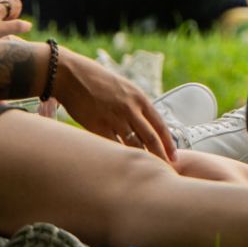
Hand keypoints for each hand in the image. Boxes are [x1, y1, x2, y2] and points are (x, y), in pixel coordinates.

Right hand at [53, 48, 175, 162]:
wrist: (74, 75)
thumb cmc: (99, 83)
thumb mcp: (125, 89)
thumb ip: (137, 106)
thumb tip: (146, 126)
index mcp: (140, 99)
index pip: (160, 125)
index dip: (168, 143)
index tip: (173, 157)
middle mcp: (130, 109)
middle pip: (150, 138)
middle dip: (159, 155)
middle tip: (165, 169)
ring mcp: (114, 118)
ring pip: (132, 145)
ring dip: (140, 158)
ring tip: (145, 171)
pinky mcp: (97, 125)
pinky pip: (111, 145)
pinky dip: (118, 155)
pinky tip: (121, 165)